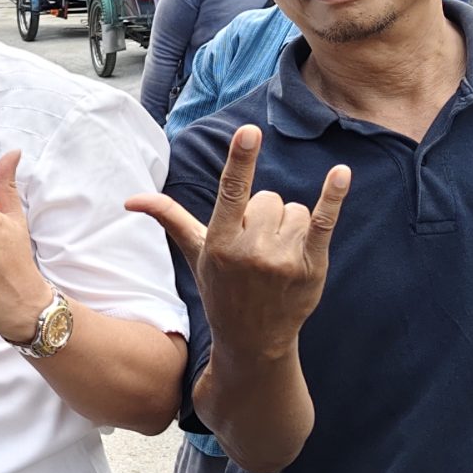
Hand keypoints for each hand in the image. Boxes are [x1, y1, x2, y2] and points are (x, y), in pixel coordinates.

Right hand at [123, 126, 348, 358]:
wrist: (254, 340)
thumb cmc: (221, 290)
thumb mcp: (196, 255)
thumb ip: (170, 218)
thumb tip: (131, 200)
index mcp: (220, 244)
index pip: (231, 192)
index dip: (240, 159)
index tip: (249, 131)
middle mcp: (252, 252)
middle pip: (269, 198)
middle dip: (265, 215)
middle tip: (256, 248)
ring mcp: (283, 260)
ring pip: (295, 210)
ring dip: (290, 225)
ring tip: (277, 257)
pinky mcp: (311, 266)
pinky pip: (325, 221)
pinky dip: (333, 196)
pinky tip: (341, 174)